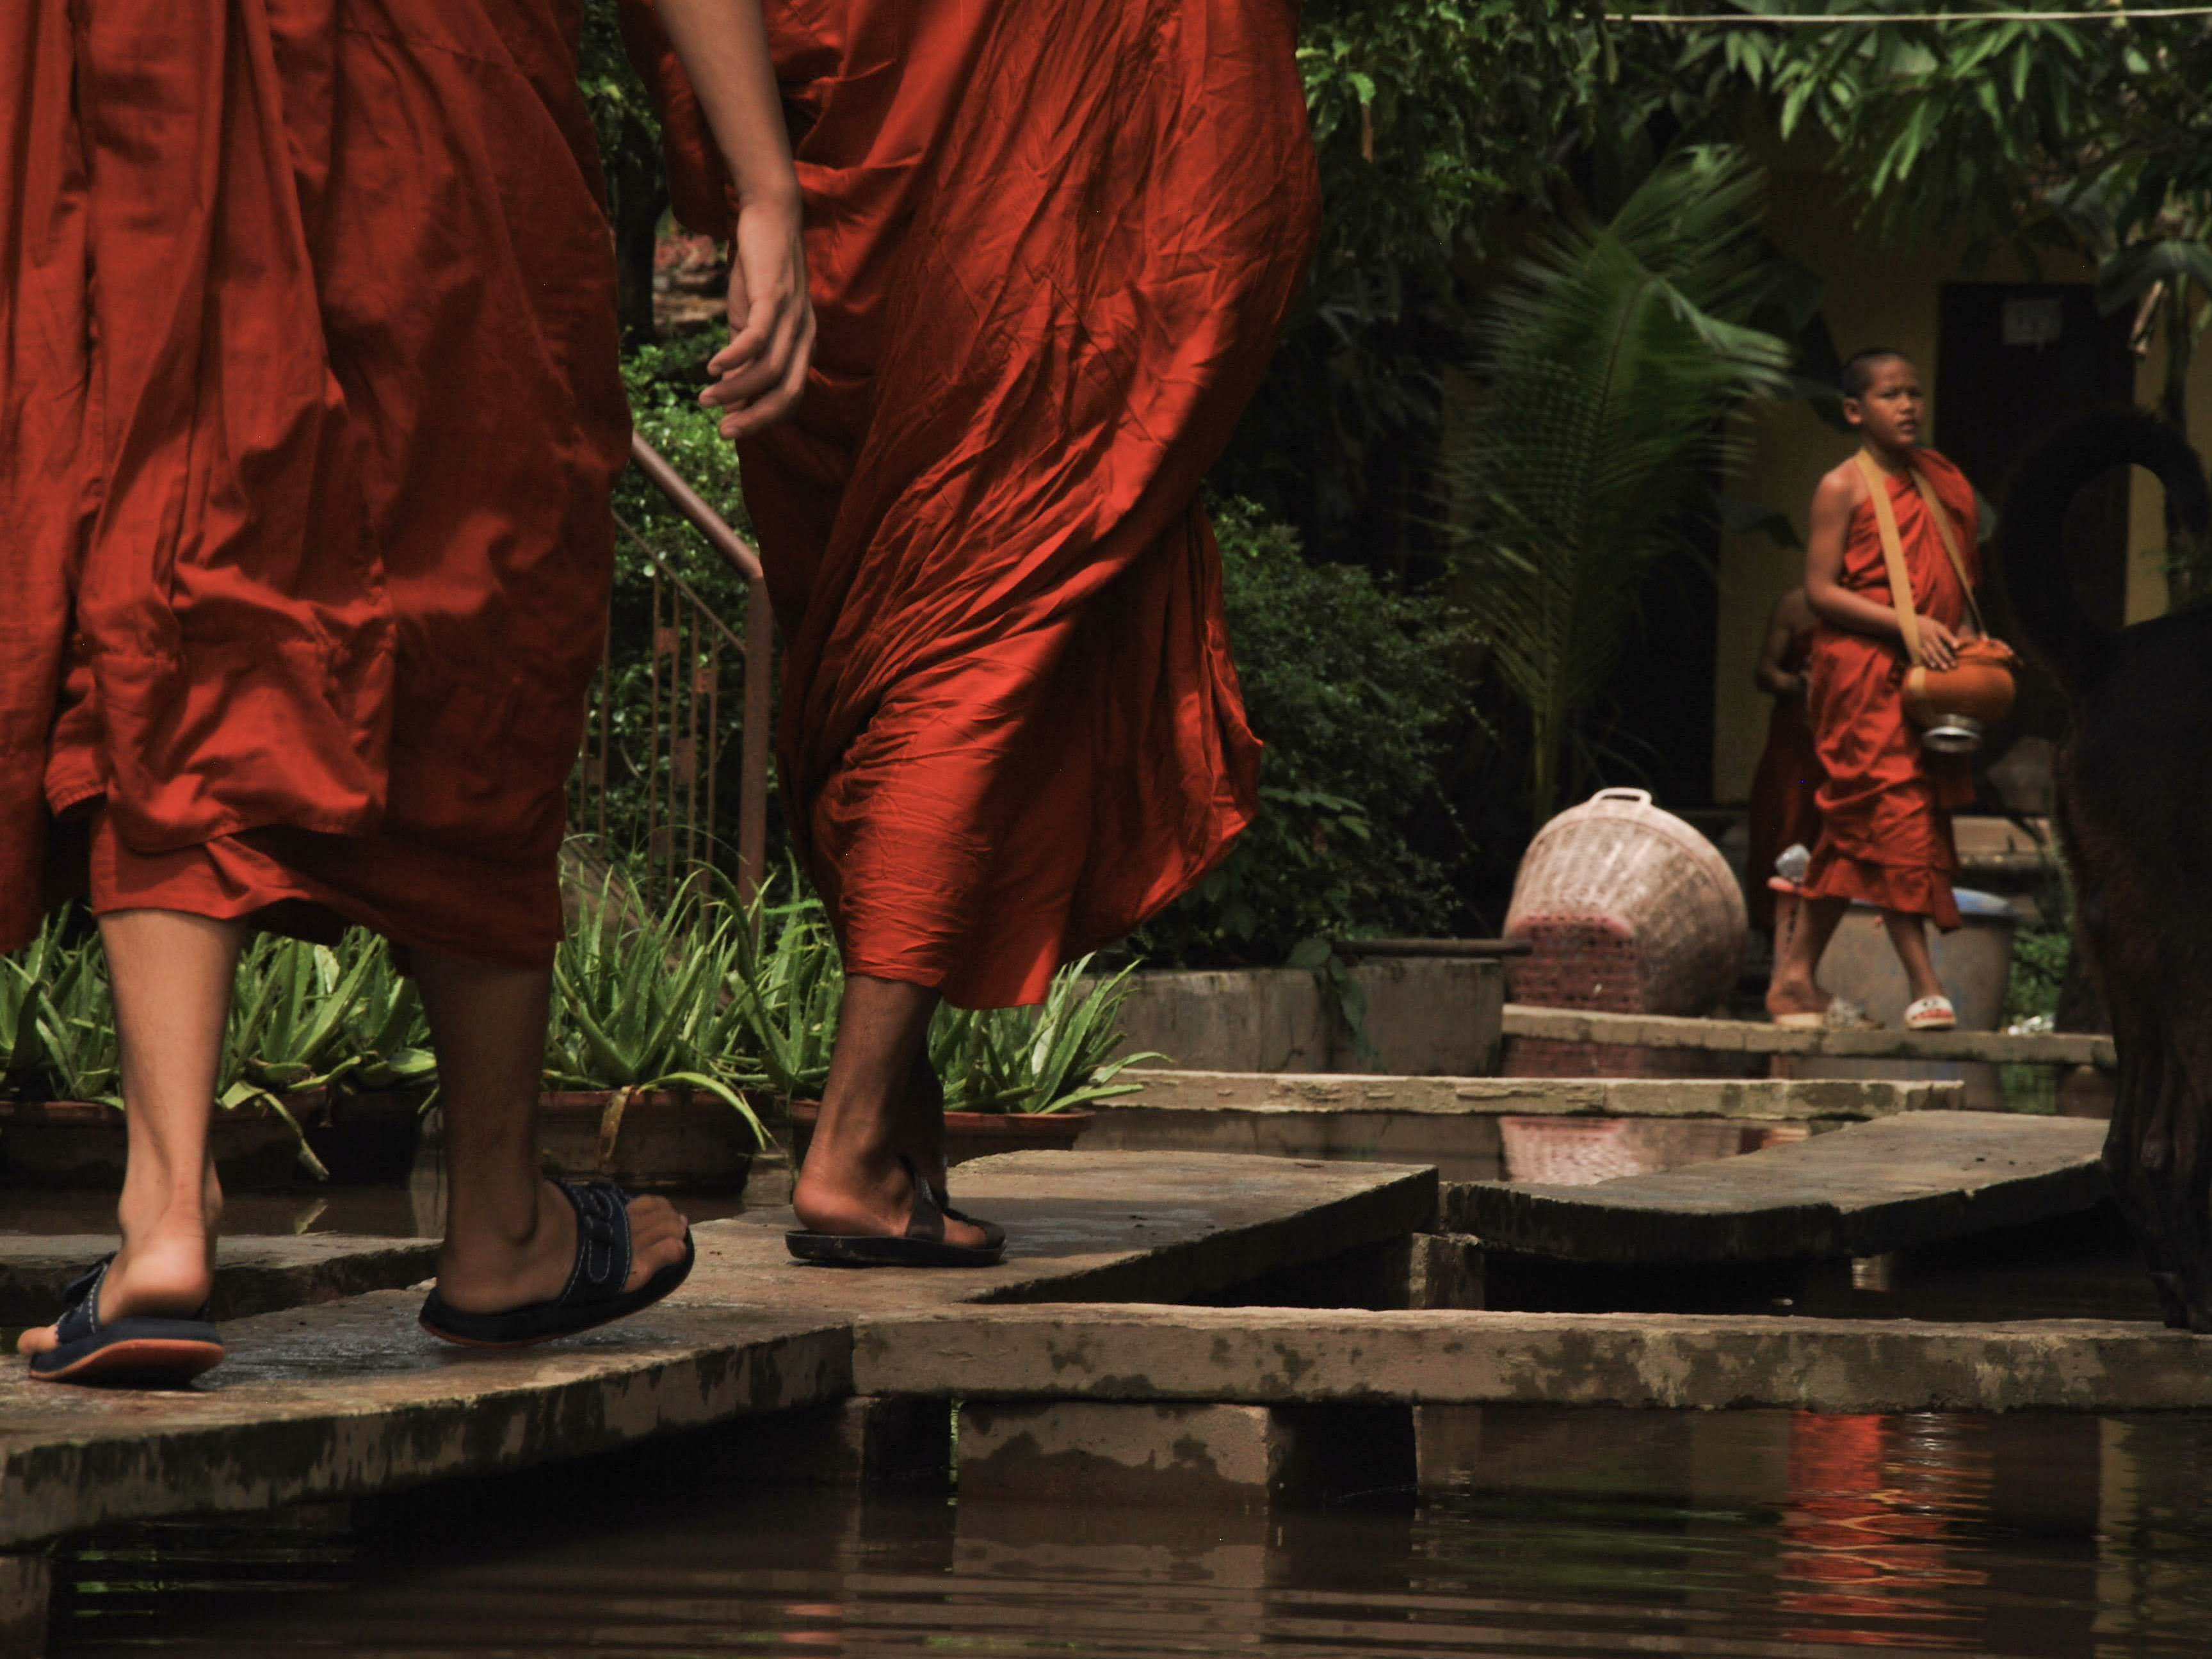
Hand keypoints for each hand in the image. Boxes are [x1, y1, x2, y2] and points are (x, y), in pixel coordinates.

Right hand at [700, 192, 813, 442]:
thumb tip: (730, 398)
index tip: (731, 431)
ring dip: (736, 390)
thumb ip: (744, 358)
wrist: (770, 217)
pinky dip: (736, 357)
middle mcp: (804, 335)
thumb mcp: (750, 320)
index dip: (763, 418)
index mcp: (802, 346)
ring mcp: (793, 315)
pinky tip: (713, 368)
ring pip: (771, 369)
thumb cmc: (759, 272)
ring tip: (706, 399)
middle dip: (756, 419)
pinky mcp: (775, 295)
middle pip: (788, 393)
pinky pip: (759, 336)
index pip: (790, 397)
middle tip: (724, 433)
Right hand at [1916, 617, 1961, 671]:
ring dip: (1939, 660)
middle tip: (1954, 664)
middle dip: (1947, 656)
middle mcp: (1930, 635)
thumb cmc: (1930, 626)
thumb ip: (1947, 635)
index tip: (1956, 646)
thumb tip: (1956, 646)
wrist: (1912, 623)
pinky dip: (1929, 660)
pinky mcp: (1918, 646)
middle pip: (1940, 647)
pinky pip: (1924, 654)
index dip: (1951, 640)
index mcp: (1937, 628)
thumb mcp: (1938, 626)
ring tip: (1945, 667)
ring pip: (1932, 652)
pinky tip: (1934, 665)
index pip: (1945, 634)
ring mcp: (1923, 641)